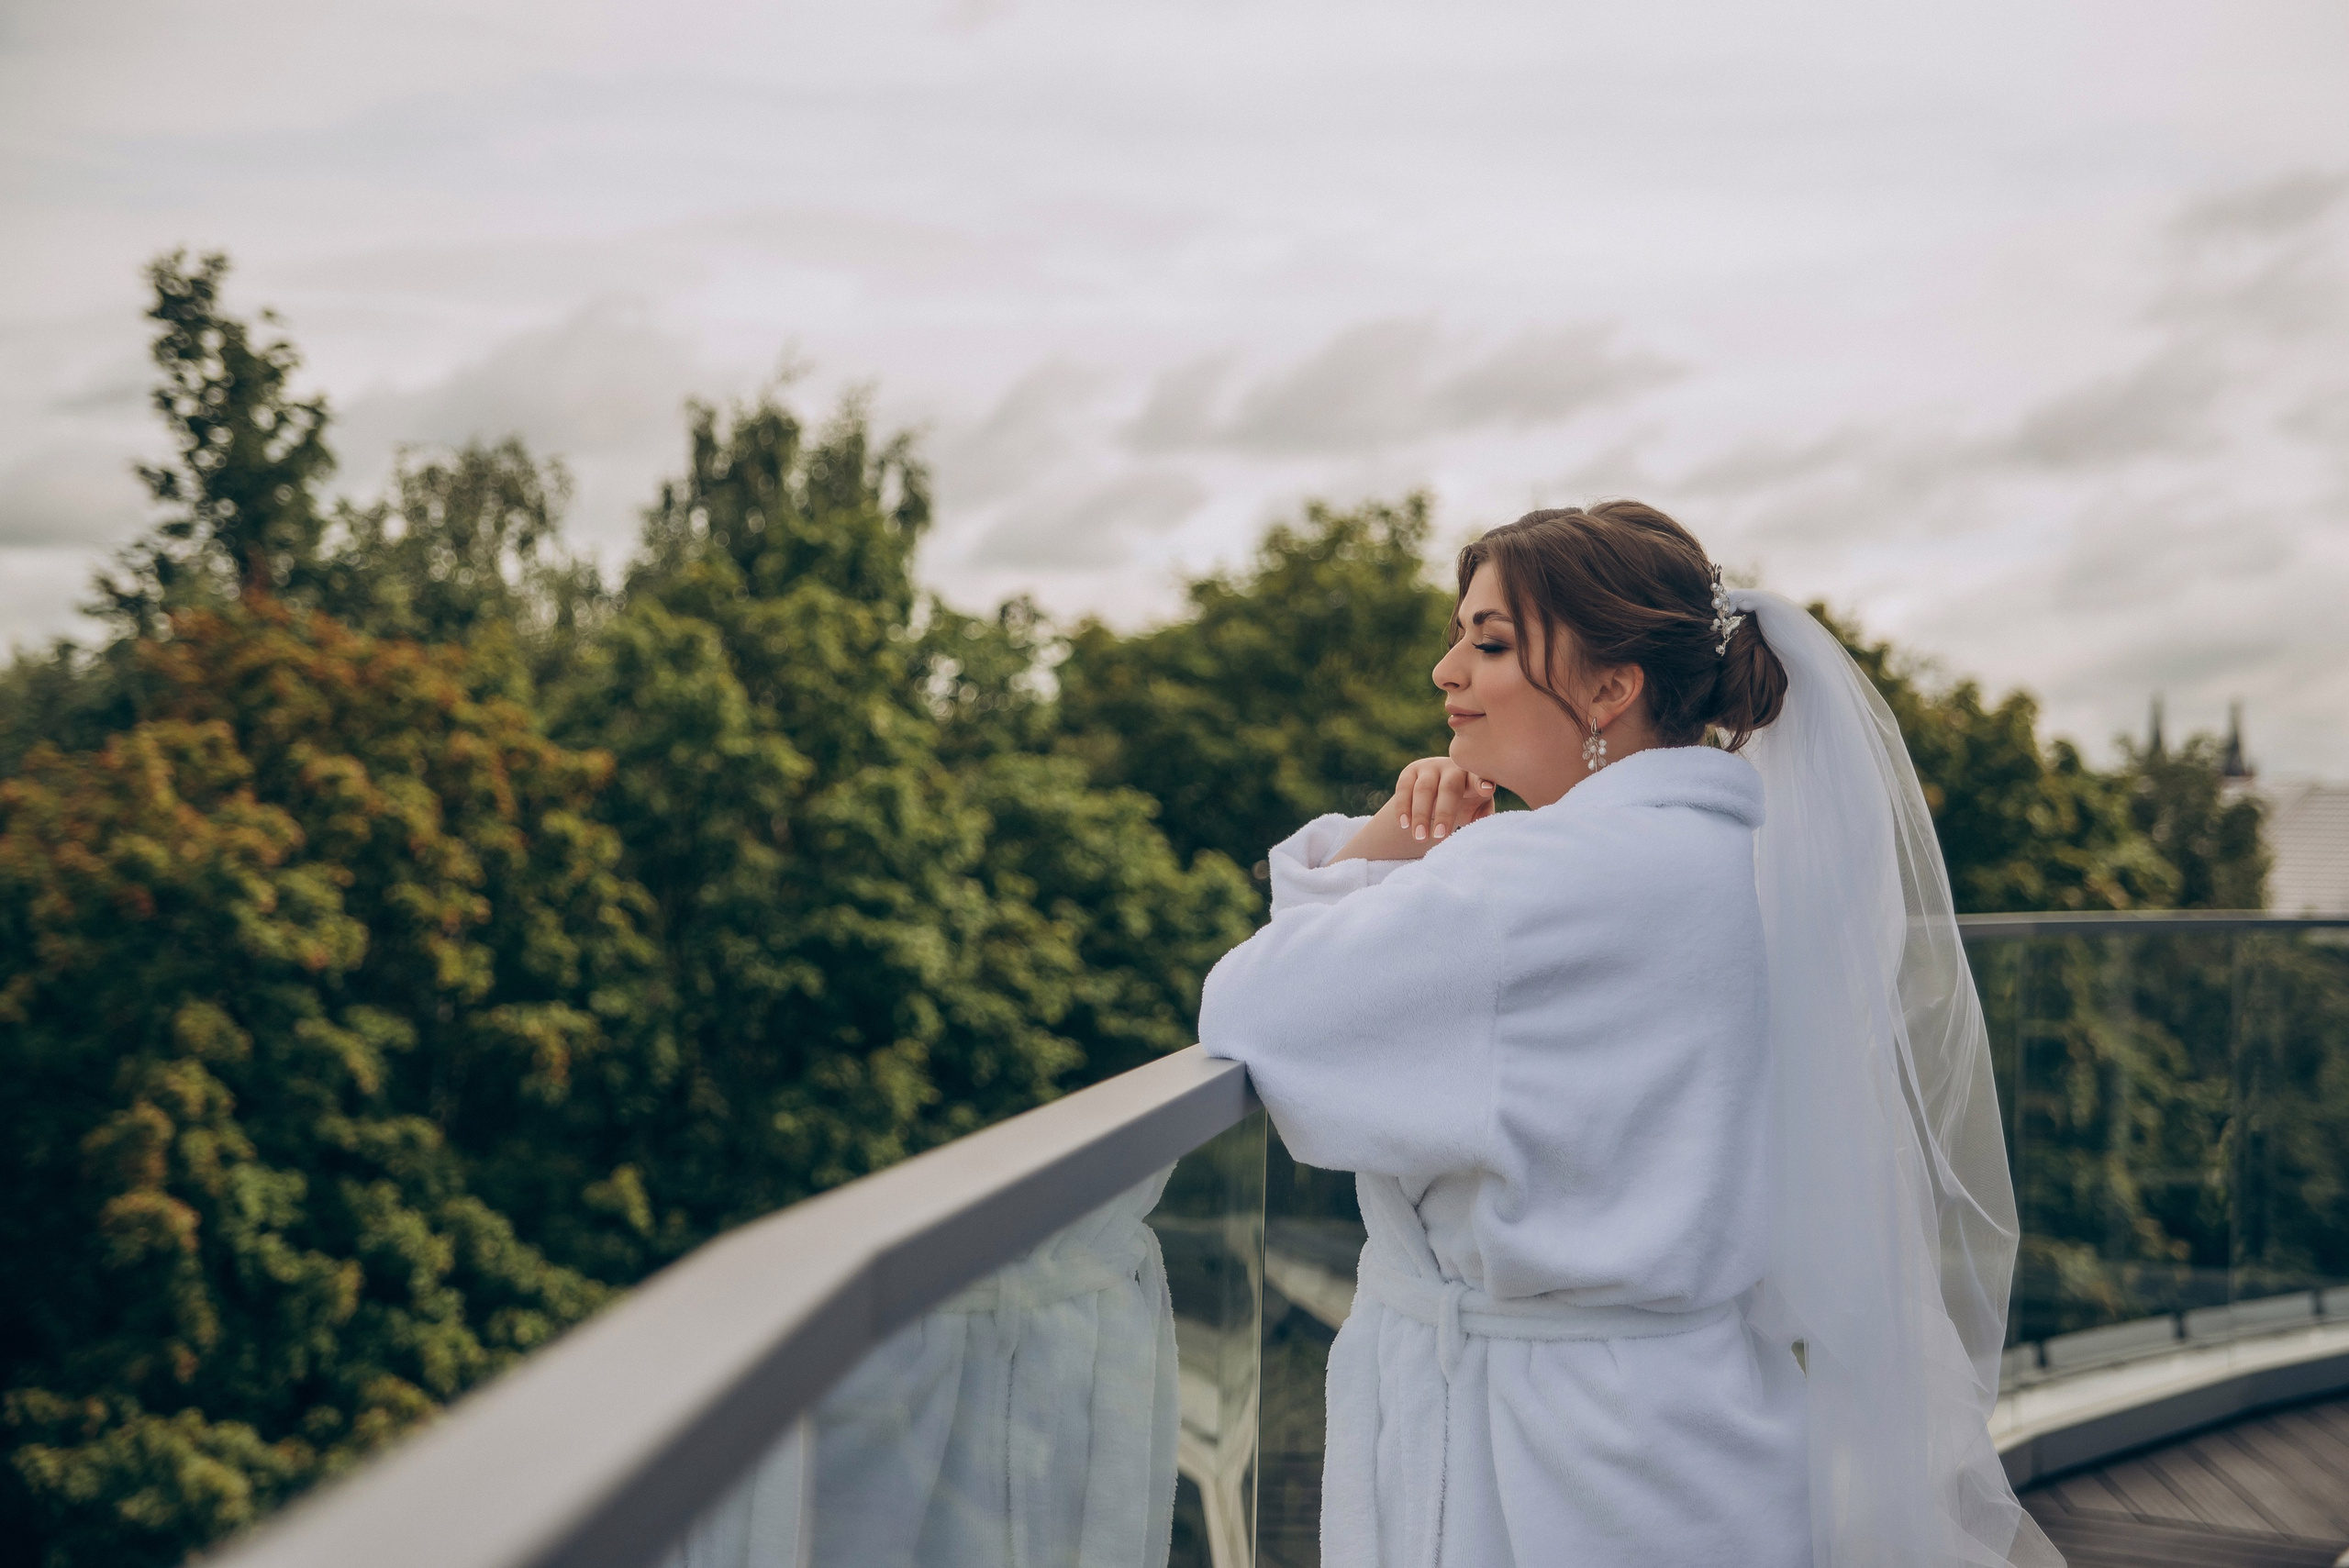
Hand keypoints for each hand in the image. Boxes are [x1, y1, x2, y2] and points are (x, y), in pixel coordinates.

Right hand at [1331, 758, 1496, 861]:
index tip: (1487, 790)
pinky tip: (1404, 825)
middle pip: (1449, 787)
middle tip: (1440, 836)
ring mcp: (1429, 767)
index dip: (1482, 782)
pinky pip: (1404, 789)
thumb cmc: (1465, 803)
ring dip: (1421, 815)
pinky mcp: (1410, 772)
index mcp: (1473, 775)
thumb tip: (1487, 827)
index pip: (1478, 777)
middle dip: (1445, 812)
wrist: (1438, 792)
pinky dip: (1403, 808)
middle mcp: (1452, 767)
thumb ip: (1483, 816)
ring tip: (1420, 837)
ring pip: (1423, 789)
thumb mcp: (1477, 808)